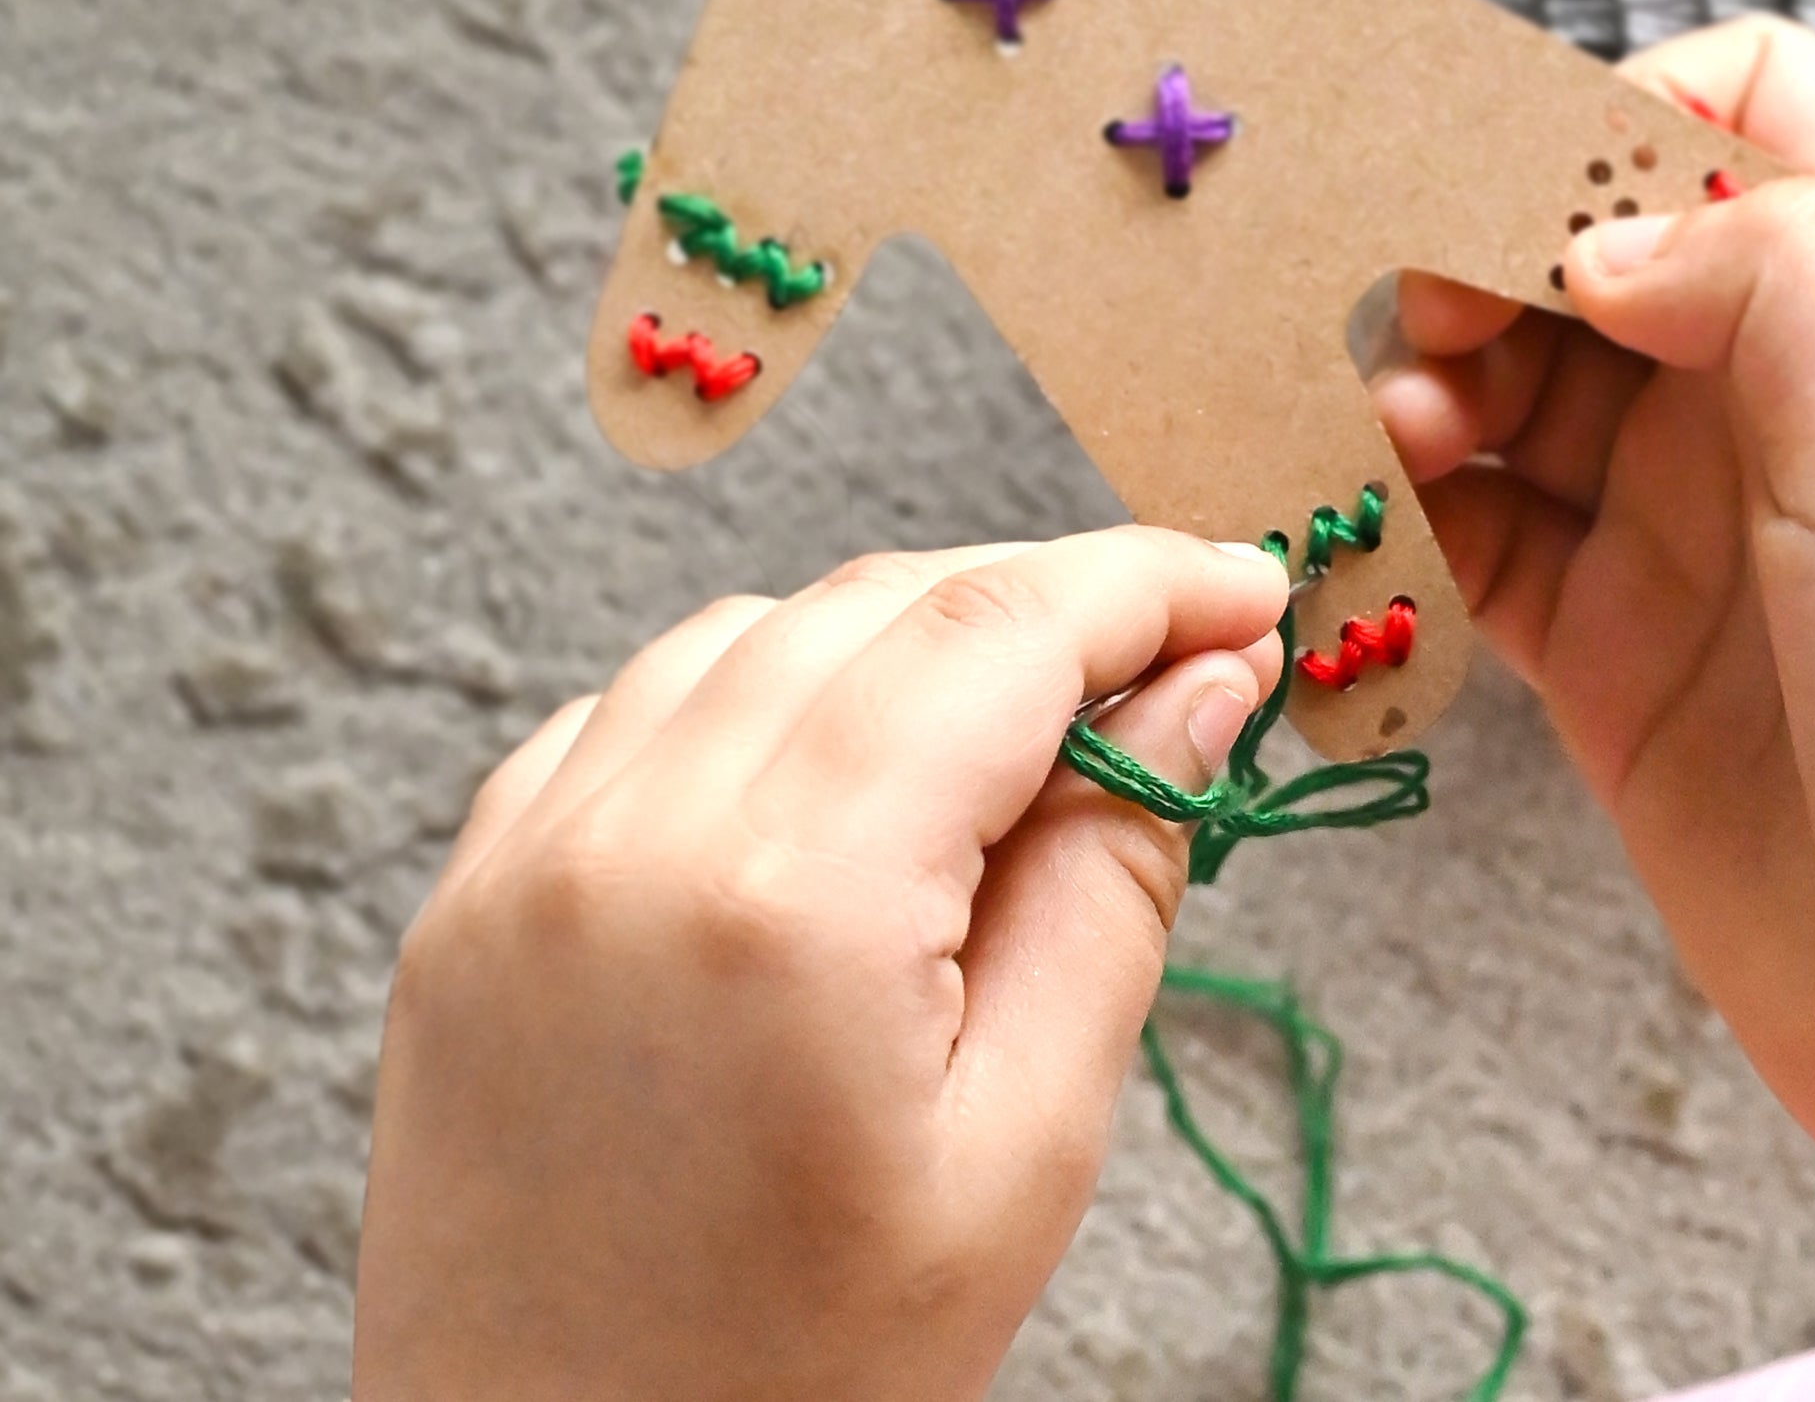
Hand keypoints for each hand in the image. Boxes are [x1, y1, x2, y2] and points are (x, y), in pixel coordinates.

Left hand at [352, 531, 1287, 1401]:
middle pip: (889, 604)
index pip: (1003, 634)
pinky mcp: (476, 883)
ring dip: (909, 638)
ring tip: (1011, 735)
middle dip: (1049, 603)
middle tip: (1170, 662)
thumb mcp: (1025, 1150)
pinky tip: (837, 775)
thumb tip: (1201, 690)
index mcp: (792, 900)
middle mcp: (636, 831)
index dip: (1147, 584)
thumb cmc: (807, 1376)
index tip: (1246, 590)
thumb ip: (1119, 880)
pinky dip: (767, 690)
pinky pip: (643, 704)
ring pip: (763, 627)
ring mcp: (530, 849)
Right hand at [1373, 18, 1814, 1399]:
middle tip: (1411, 302)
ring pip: (1509, 384)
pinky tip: (1376, 501)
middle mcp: (1764, 400)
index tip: (1526, 184)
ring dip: (1426, 373)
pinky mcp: (1597, 643)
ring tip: (1394, 417)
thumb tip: (1594, 236)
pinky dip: (1404, 503)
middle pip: (1586, 245)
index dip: (1626, 109)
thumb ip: (1773, 272)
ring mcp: (1675, 523)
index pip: (1745, 112)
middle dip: (1480, 246)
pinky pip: (1470, 530)